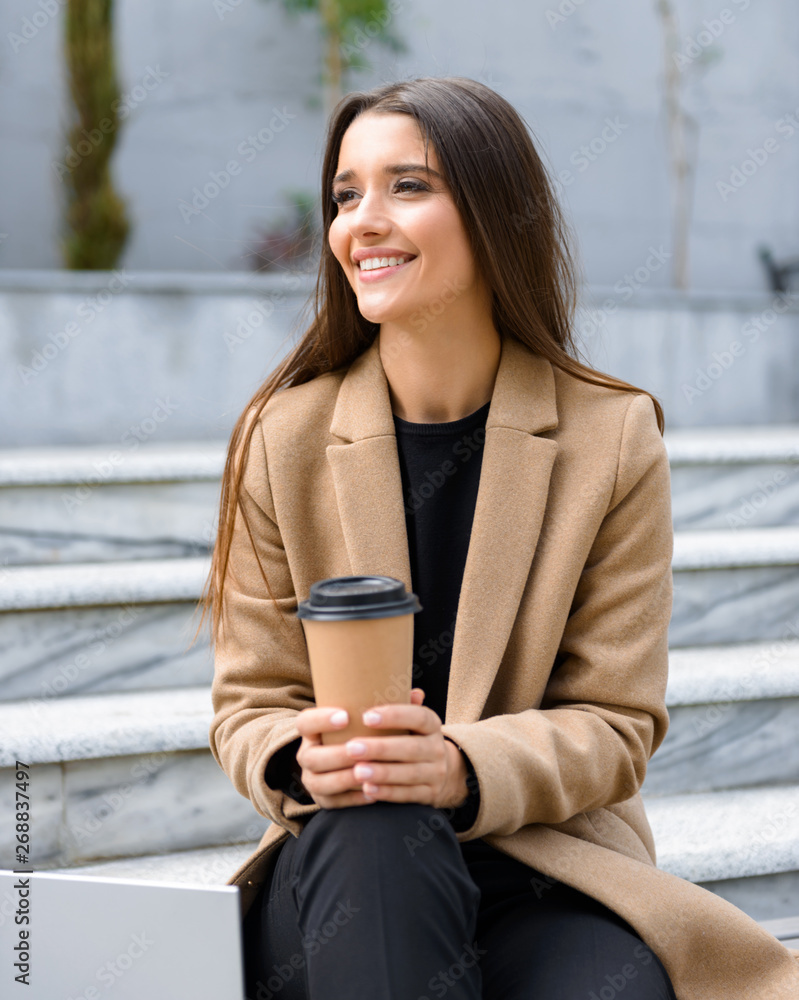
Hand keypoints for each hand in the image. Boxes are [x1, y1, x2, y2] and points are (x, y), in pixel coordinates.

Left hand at [294, 688, 468, 809]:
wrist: (444, 772)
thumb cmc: (414, 739)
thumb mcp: (412, 720)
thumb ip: (401, 705)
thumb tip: (402, 686)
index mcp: (432, 725)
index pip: (418, 717)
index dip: (394, 716)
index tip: (366, 716)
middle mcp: (437, 748)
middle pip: (410, 748)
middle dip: (380, 748)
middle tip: (351, 748)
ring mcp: (436, 773)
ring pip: (408, 774)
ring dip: (381, 773)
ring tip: (356, 771)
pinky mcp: (430, 794)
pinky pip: (408, 795)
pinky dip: (388, 793)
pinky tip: (368, 789)